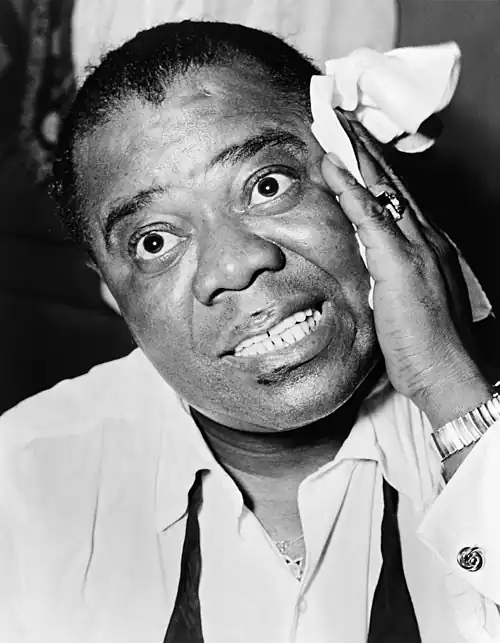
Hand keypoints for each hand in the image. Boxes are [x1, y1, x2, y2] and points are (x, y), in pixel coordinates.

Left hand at [321, 124, 489, 427]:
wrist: (449, 373)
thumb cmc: (429, 347)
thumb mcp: (410, 305)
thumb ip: (393, 279)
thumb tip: (373, 271)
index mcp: (430, 250)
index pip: (399, 202)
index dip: (376, 175)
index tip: (356, 153)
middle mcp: (428, 240)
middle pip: (392, 187)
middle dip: (367, 153)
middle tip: (343, 123)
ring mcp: (417, 248)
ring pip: (382, 191)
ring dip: (356, 159)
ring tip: (334, 130)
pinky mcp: (400, 262)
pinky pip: (370, 216)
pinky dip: (350, 188)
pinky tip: (333, 167)